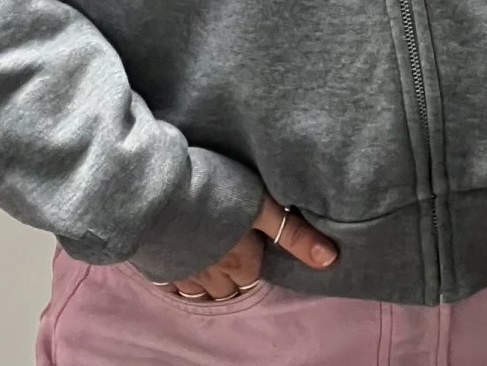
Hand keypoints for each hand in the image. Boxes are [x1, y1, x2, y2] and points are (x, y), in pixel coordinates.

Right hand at [160, 194, 337, 301]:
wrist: (156, 193)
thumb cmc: (216, 193)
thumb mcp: (263, 206)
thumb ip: (294, 234)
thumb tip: (330, 260)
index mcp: (240, 263)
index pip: (254, 274)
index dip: (256, 257)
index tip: (253, 241)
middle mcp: (212, 278)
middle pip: (228, 289)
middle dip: (234, 275)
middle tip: (234, 251)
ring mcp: (182, 277)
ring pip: (201, 292)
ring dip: (208, 281)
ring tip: (211, 258)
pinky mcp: (156, 271)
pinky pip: (173, 287)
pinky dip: (181, 280)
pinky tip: (182, 263)